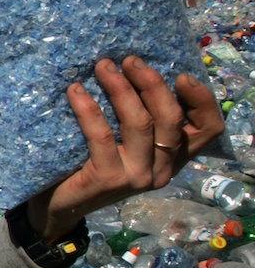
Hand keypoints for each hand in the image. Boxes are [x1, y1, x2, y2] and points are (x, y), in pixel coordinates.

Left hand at [27, 56, 225, 241]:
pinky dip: (88, 107)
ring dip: (120, 88)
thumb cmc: (91, 165)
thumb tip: (137, 71)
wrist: (59, 206)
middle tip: (129, 60)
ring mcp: (137, 176)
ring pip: (139, 122)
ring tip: (103, 67)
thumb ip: (140, 119)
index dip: (203, 100)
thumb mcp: (124, 143)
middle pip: (171, 118)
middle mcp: (161, 170)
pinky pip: (101, 134)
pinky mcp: (108, 179)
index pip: (208, 129)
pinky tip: (76, 91)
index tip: (181, 75)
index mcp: (173, 158)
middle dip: (152, 83)